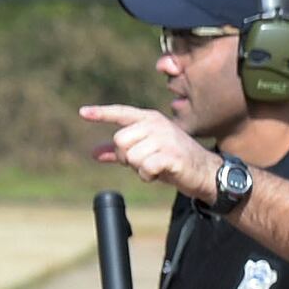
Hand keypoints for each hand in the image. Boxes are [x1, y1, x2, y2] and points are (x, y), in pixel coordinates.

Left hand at [80, 104, 217, 196]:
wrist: (206, 172)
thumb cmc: (174, 160)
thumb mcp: (146, 152)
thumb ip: (120, 151)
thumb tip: (95, 153)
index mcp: (150, 119)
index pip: (122, 113)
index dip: (101, 113)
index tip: (82, 112)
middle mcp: (157, 125)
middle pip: (120, 140)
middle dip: (126, 156)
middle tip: (144, 161)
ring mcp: (166, 139)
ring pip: (131, 156)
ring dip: (139, 168)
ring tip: (155, 167)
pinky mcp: (172, 155)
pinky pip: (144, 167)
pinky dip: (147, 175)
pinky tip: (159, 174)